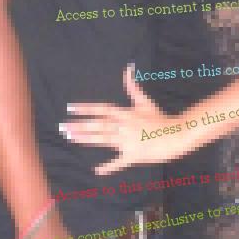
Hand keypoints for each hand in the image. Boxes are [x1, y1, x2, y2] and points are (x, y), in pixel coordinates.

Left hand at [59, 65, 185, 175]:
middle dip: (80, 125)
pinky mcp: (132, 156)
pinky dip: (108, 167)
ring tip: (71, 138)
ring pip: (102, 140)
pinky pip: (118, 162)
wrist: (175, 135)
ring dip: (86, 139)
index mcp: (125, 114)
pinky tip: (97, 171)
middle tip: (63, 127)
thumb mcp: (145, 102)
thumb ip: (133, 86)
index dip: (85, 108)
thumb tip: (128, 68)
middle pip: (98, 125)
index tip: (70, 108)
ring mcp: (127, 142)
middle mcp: (123, 127)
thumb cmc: (159, 119)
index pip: (101, 109)